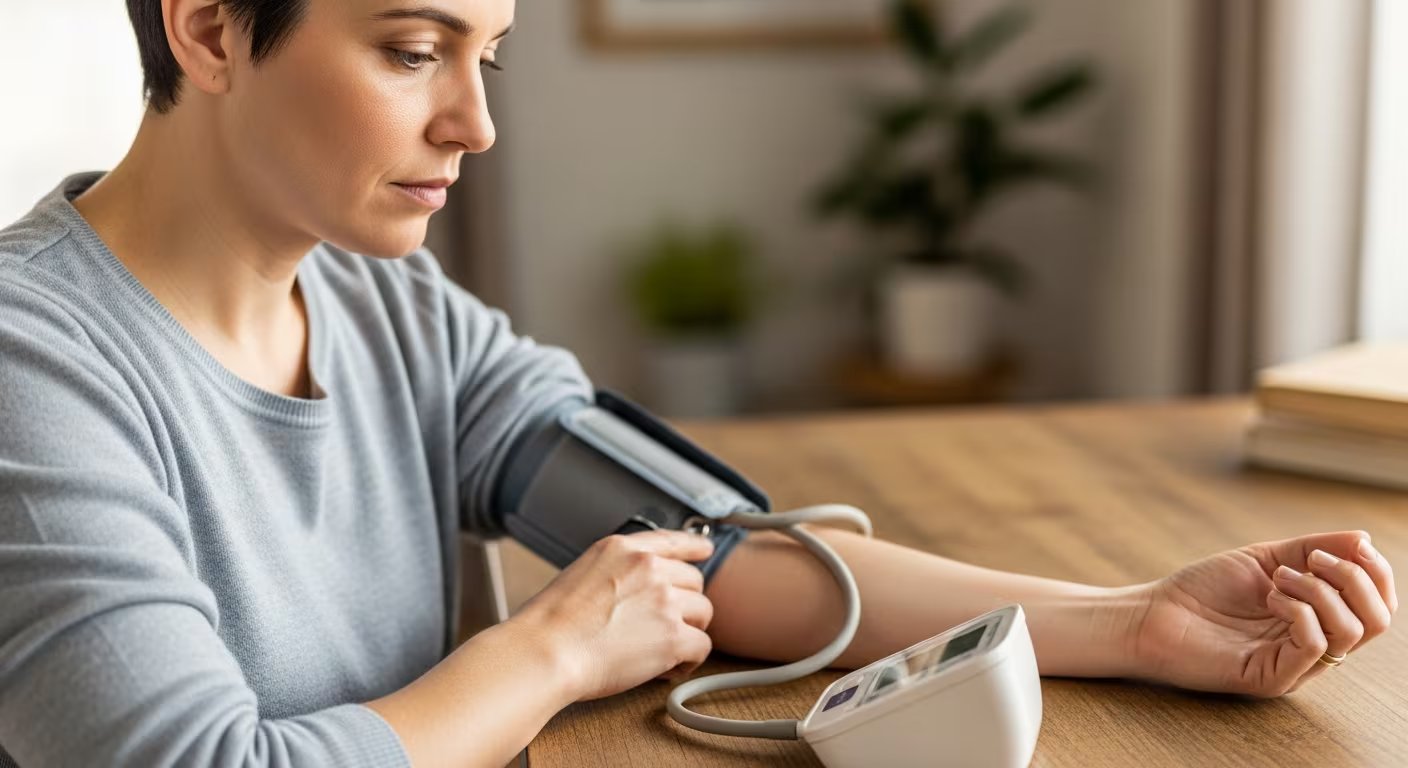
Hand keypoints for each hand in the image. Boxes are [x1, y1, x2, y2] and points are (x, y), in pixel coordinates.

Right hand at [510, 531, 716, 701]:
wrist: (547, 651)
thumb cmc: (552, 625)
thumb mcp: (582, 573)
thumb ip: (617, 572)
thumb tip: (637, 590)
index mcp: (623, 549)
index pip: (672, 540)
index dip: (694, 547)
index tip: (704, 550)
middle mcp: (649, 567)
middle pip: (694, 581)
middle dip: (683, 605)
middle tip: (662, 627)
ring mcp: (664, 600)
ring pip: (703, 613)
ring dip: (687, 632)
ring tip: (660, 650)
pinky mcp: (673, 636)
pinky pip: (702, 647)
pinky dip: (688, 661)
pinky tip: (666, 669)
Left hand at [1127, 530, 1396, 696]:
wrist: (1152, 613)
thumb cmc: (1204, 589)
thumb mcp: (1265, 559)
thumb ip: (1313, 548)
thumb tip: (1364, 539)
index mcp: (1319, 619)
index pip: (1377, 605)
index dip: (1377, 573)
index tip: (1354, 546)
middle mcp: (1314, 645)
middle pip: (1377, 621)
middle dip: (1357, 579)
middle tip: (1313, 560)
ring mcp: (1295, 665)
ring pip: (1350, 632)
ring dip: (1322, 591)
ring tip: (1280, 577)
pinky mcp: (1272, 678)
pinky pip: (1313, 646)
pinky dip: (1301, 610)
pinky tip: (1270, 597)